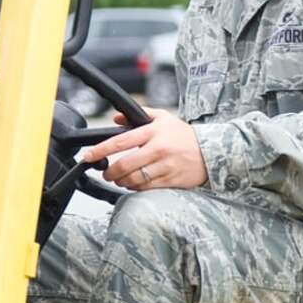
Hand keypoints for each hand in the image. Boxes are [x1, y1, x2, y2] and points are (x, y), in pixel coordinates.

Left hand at [77, 110, 207, 191]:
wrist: (213, 150)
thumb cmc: (184, 134)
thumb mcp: (163, 118)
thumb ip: (138, 115)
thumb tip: (116, 118)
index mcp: (153, 132)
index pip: (120, 142)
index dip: (101, 150)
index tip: (88, 156)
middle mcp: (158, 149)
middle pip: (125, 165)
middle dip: (110, 172)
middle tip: (106, 173)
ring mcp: (166, 166)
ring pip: (134, 179)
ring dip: (122, 182)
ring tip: (119, 179)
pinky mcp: (172, 180)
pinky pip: (147, 188)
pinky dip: (136, 188)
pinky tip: (134, 184)